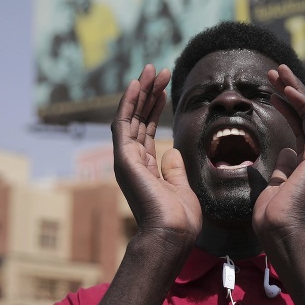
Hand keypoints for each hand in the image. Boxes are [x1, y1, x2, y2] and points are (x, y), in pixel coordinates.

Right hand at [112, 65, 201, 243]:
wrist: (172, 234)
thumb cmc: (180, 219)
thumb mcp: (181, 188)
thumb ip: (174, 169)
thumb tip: (171, 151)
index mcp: (145, 168)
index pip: (146, 130)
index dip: (154, 108)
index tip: (164, 89)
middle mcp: (132, 161)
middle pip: (138, 119)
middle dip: (148, 94)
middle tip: (159, 71)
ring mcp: (126, 159)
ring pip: (131, 116)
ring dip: (141, 92)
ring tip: (152, 70)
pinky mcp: (124, 159)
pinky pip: (123, 124)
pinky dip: (130, 103)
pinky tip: (138, 85)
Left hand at [252, 65, 304, 241]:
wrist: (281, 232)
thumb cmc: (273, 217)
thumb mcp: (273, 186)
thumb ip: (280, 169)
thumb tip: (284, 151)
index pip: (300, 127)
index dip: (287, 107)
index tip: (271, 92)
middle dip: (292, 91)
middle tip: (276, 72)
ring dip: (296, 90)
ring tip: (280, 72)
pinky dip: (303, 103)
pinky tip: (289, 90)